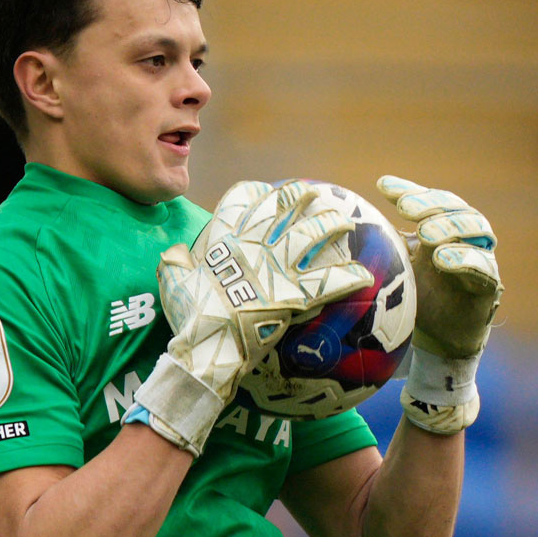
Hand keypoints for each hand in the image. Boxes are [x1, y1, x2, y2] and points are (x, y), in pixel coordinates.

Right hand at [132, 180, 372, 453]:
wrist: (207, 346)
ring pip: (311, 236)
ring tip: (347, 219)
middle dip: (302, 198)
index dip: (255, 193)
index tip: (265, 190)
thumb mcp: (172, 281)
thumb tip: (174, 254)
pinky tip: (365, 274)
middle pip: (284, 210)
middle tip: (317, 193)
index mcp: (224, 240)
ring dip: (332, 225)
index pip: (240, 202)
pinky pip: (328, 282)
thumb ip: (175, 262)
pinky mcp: (296, 295)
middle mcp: (254, 247)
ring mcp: (277, 269)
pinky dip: (348, 277)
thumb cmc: (188, 316)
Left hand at [375, 175, 500, 358]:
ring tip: (424, 233)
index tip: (382, 186)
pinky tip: (441, 258)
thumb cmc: (418, 294)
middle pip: (459, 209)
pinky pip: (484, 267)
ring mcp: (482, 259)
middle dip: (431, 205)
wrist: (437, 338)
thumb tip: (352, 217)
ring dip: (450, 227)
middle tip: (404, 208)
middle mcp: (468, 238)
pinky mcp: (489, 286)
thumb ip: (386, 239)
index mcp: (446, 228)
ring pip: (478, 231)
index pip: (434, 200)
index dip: (411, 191)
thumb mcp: (398, 263)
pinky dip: (465, 259)